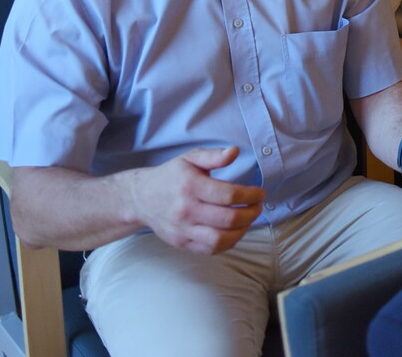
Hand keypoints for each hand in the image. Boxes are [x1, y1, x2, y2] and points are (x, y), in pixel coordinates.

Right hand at [124, 146, 264, 254]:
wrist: (142, 198)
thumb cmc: (171, 176)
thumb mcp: (190, 158)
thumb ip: (213, 156)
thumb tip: (235, 151)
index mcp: (191, 186)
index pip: (229, 195)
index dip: (250, 195)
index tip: (260, 193)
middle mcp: (186, 210)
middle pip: (228, 219)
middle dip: (251, 214)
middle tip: (259, 207)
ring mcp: (183, 229)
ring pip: (220, 239)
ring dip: (242, 231)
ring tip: (249, 220)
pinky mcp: (181, 242)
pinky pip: (209, 249)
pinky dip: (227, 243)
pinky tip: (235, 232)